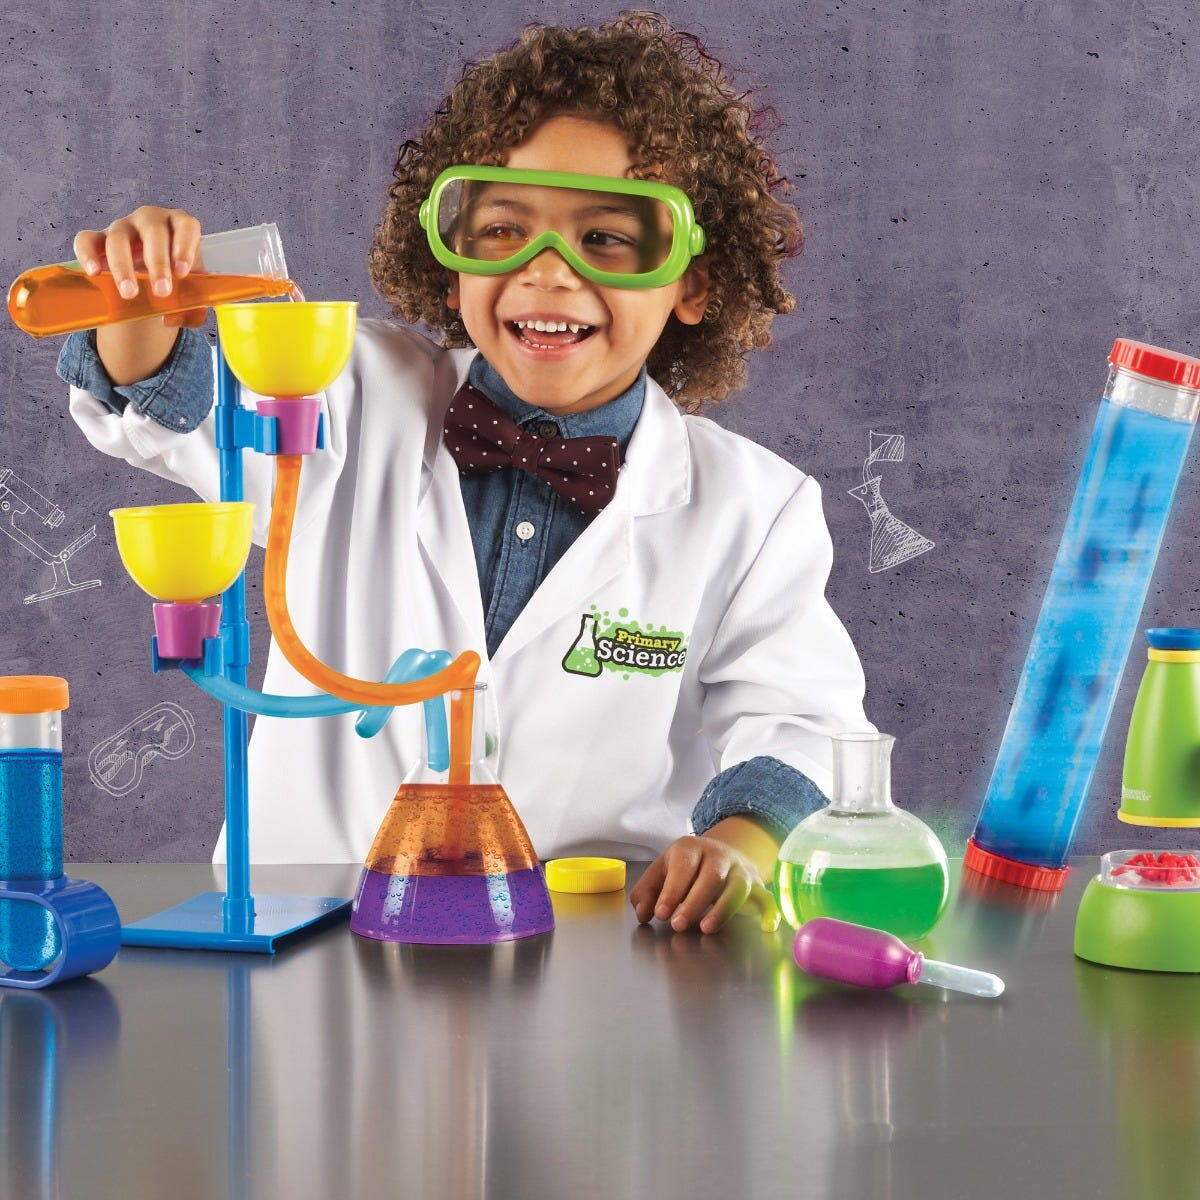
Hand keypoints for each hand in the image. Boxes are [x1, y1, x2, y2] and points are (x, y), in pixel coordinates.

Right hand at [73, 206, 207, 327]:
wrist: (151, 278)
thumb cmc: (177, 279)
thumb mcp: (190, 292)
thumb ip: (192, 309)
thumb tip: (171, 318)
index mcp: (180, 227)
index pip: (186, 226)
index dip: (185, 247)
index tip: (182, 273)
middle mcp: (151, 220)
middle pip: (153, 232)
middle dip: (158, 262)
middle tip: (162, 291)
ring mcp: (123, 227)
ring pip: (119, 238)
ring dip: (123, 266)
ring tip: (129, 293)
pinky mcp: (98, 238)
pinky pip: (87, 239)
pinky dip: (87, 254)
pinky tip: (94, 273)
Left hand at [630, 834, 780, 933]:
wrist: (722, 855)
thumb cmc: (686, 869)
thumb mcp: (661, 873)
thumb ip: (647, 893)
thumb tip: (643, 914)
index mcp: (690, 848)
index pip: (683, 867)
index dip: (672, 891)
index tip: (661, 913)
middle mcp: (719, 855)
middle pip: (711, 876)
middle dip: (694, 902)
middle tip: (678, 925)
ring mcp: (741, 870)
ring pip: (738, 886)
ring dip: (723, 909)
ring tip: (707, 928)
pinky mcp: (758, 886)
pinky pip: (768, 898)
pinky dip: (770, 912)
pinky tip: (765, 927)